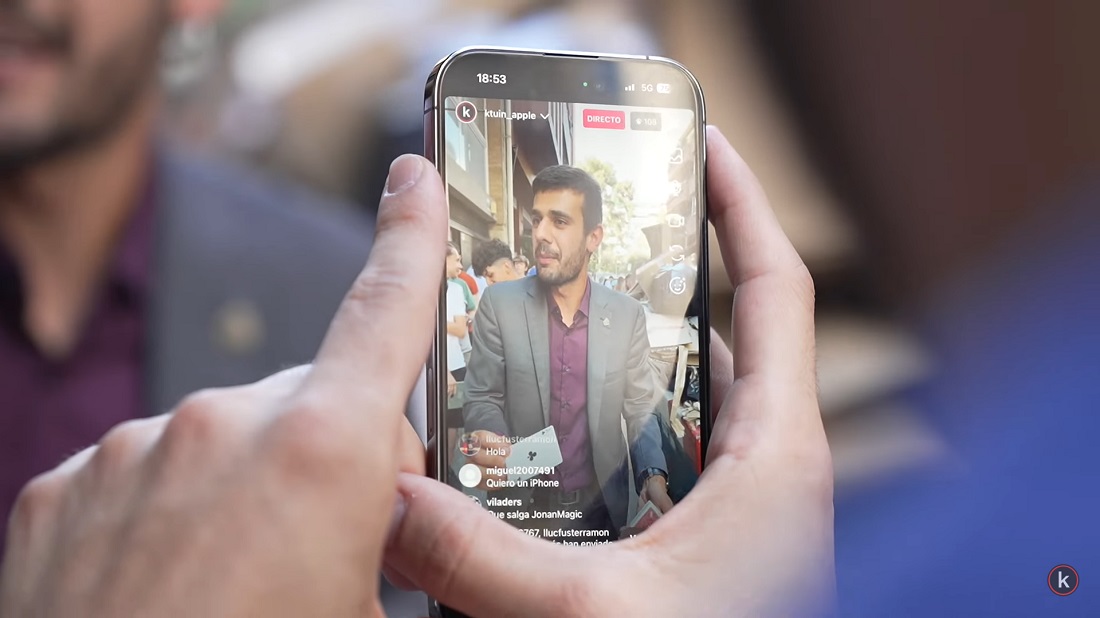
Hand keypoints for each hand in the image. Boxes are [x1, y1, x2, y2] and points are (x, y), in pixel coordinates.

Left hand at [0, 155, 446, 616]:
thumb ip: (396, 540)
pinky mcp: (61, 490)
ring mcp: (130, 454)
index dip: (411, 236)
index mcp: (321, 455)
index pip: (385, 311)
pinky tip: (168, 591)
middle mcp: (221, 426)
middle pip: (314, 404)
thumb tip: (392, 510)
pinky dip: (170, 512)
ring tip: (238, 592)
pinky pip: (147, 474)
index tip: (416, 178)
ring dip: (248, 491)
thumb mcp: (370, 616)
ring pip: (227, 442)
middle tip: (332, 555)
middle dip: (336, 456)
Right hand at [384, 128, 834, 616]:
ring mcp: (734, 506)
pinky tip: (543, 444)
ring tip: (546, 325)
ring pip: (681, 403)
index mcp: (777, 453)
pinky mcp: (703, 547)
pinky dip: (607, 439)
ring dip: (621, 365)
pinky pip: (657, 464)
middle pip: (718, 334)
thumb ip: (482, 560)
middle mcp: (765, 467)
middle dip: (654, 280)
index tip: (702, 144)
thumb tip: (388, 505)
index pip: (775, 288)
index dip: (741, 205)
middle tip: (580, 239)